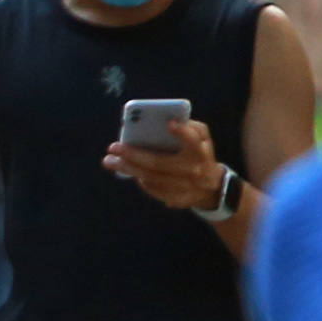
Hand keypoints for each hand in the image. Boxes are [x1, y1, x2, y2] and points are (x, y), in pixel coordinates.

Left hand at [103, 113, 224, 212]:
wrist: (211, 187)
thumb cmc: (200, 154)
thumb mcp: (203, 138)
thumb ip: (190, 128)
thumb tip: (165, 121)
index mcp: (199, 152)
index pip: (192, 141)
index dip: (182, 133)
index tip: (169, 123)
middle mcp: (191, 170)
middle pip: (158, 163)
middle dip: (133, 154)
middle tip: (113, 147)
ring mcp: (182, 187)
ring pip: (149, 178)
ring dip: (127, 168)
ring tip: (110, 160)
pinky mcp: (175, 199)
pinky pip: (150, 188)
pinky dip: (137, 178)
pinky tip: (125, 169)